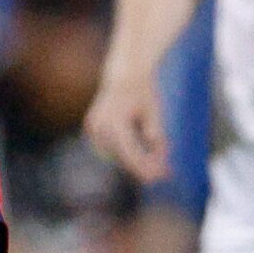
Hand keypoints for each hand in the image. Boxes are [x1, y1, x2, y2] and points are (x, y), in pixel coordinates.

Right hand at [81, 69, 168, 184]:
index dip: (144, 166)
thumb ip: (156, 134)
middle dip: (142, 166)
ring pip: (115, 154)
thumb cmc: (143, 92)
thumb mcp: (155, 111)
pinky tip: (138, 149)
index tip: (158, 177)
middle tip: (162, 174)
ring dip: (133, 160)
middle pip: (122, 156)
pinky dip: (124, 152)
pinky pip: (110, 148)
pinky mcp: (91, 129)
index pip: (129, 151)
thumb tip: (160, 159)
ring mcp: (93, 127)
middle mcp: (100, 125)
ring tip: (155, 160)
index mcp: (115, 120)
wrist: (124, 75)